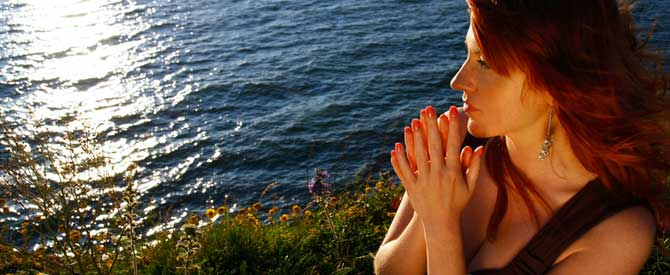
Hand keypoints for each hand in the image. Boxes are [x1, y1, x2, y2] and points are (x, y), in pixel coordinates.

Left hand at [390, 105, 483, 222]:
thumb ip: (475, 167)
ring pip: (418, 155)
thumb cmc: (458, 203)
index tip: (451, 111)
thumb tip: (478, 147)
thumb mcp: (470, 187)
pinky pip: (405, 171)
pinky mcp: (412, 188)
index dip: (453, 127)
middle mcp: (438, 174)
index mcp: (454, 172)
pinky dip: (399, 159)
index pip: (453, 144)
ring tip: (412, 122)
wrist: (441, 224)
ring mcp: (424, 181)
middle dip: (431, 126)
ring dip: (415, 138)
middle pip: (434, 145)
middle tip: (428, 109)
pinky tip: (396, 146)